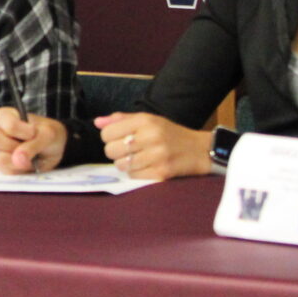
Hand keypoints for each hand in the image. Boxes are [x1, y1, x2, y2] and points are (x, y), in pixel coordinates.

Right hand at [0, 108, 67, 172]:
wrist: (52, 150)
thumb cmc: (48, 135)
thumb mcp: (48, 135)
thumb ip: (34, 144)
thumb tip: (17, 159)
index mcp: (4, 116)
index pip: (8, 124)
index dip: (23, 132)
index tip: (33, 133)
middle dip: (14, 146)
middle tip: (26, 146)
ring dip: (19, 160)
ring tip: (29, 156)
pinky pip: (6, 171)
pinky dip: (20, 170)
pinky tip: (26, 163)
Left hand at [93, 111, 213, 180]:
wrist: (200, 150)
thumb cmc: (170, 134)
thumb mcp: (149, 120)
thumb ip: (121, 119)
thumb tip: (97, 123)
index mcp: (146, 121)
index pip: (107, 133)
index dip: (109, 137)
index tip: (119, 138)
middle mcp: (151, 137)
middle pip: (111, 150)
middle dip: (115, 152)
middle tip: (128, 151)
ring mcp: (157, 156)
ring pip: (121, 165)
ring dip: (126, 164)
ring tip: (138, 158)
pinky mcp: (162, 173)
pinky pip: (133, 176)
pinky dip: (136, 173)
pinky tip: (147, 166)